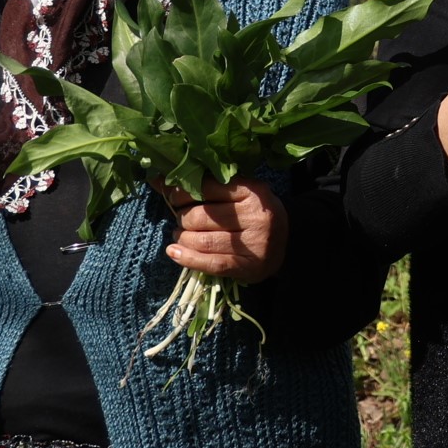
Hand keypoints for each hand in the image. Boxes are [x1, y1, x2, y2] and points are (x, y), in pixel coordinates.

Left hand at [160, 178, 287, 282]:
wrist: (288, 241)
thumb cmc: (254, 212)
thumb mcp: (239, 192)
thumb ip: (206, 186)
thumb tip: (159, 181)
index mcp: (252, 191)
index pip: (206, 189)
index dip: (182, 193)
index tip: (174, 197)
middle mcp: (254, 216)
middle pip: (200, 216)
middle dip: (182, 218)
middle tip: (181, 219)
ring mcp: (253, 244)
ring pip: (202, 241)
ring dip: (182, 239)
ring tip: (180, 236)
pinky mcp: (248, 267)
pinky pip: (211, 263)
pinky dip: (188, 258)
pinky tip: (174, 253)